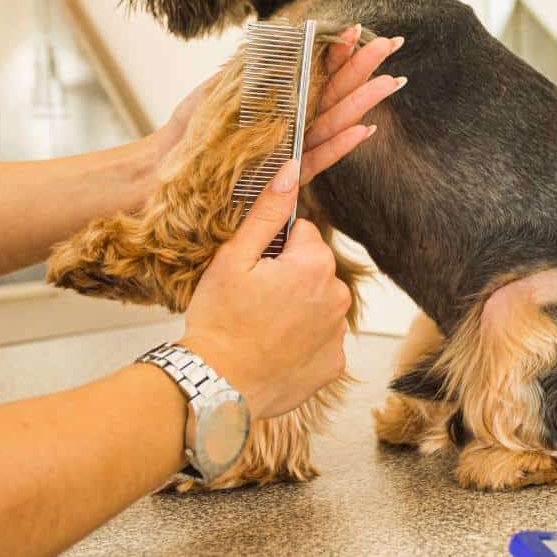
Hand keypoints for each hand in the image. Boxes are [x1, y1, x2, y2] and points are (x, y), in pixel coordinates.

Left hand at [148, 27, 405, 183]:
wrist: (172, 174)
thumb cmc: (193, 134)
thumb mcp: (219, 91)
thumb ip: (246, 71)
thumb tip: (266, 42)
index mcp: (280, 102)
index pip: (316, 72)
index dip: (337, 52)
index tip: (356, 30)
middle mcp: (293, 125)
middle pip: (334, 92)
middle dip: (362, 69)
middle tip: (389, 46)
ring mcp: (293, 150)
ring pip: (334, 122)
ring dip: (362, 102)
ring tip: (390, 82)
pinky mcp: (288, 178)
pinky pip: (319, 159)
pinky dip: (341, 145)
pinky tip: (364, 129)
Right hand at [179, 160, 349, 418]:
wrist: (218, 387)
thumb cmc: (219, 322)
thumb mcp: (234, 259)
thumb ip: (268, 212)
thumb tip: (291, 170)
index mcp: (315, 265)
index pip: (304, 235)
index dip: (274, 249)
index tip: (253, 271)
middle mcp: (338, 298)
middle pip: (315, 270)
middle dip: (289, 278)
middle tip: (253, 301)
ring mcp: (338, 334)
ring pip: (319, 304)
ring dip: (297, 310)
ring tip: (260, 328)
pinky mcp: (334, 364)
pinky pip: (321, 340)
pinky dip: (302, 343)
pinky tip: (274, 350)